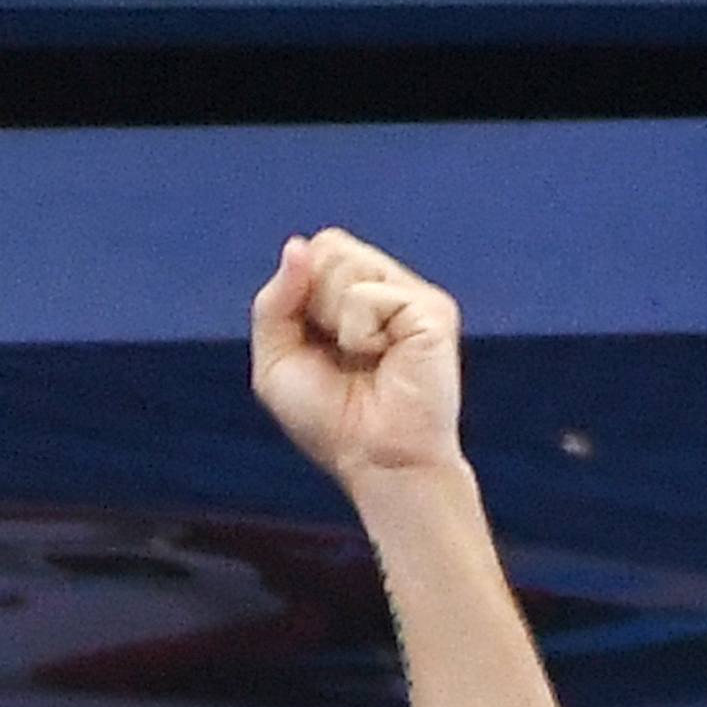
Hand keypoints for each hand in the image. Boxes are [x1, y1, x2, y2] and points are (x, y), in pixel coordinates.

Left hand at [249, 229, 464, 484]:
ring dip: (336, 320)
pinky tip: (385, 358)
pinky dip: (360, 334)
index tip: (313, 343)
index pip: (319, 249)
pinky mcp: (432, 308)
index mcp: (354, 295)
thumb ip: (275, 303)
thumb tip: (297, 246)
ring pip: (347, 264)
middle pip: (330, 247)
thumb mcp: (277, 363)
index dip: (300, 290)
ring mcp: (412, 295)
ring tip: (364, 357)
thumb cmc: (331, 422)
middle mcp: (388, 287)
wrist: (378, 460)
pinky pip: (367, 296)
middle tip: (340, 354)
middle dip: (314, 303)